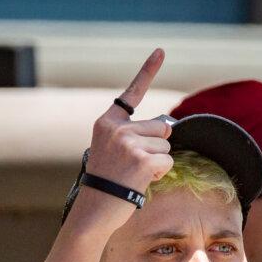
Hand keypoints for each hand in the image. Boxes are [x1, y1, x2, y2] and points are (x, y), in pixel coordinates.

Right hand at [85, 48, 172, 198]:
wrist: (94, 210)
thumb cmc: (106, 183)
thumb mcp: (111, 150)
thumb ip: (133, 135)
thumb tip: (167, 127)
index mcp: (107, 123)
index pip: (132, 93)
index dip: (148, 70)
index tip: (161, 51)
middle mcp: (117, 129)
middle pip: (161, 127)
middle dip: (156, 146)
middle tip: (134, 165)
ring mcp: (129, 143)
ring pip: (166, 146)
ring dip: (158, 162)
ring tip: (135, 175)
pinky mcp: (141, 160)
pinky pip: (167, 162)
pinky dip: (160, 174)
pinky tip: (140, 181)